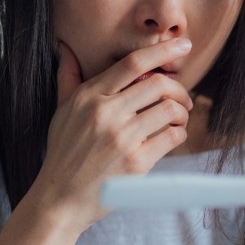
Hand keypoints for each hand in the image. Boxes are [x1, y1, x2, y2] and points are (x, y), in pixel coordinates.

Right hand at [27, 39, 194, 233]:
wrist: (61, 199)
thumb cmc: (63, 153)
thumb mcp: (61, 111)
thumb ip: (67, 78)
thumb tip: (64, 46)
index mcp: (89, 97)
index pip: (133, 64)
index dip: (163, 50)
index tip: (183, 45)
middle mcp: (106, 114)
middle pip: (158, 85)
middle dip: (179, 88)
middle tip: (183, 98)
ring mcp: (122, 138)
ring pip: (170, 110)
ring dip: (182, 112)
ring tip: (178, 119)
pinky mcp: (136, 162)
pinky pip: (172, 137)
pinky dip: (179, 133)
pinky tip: (173, 136)